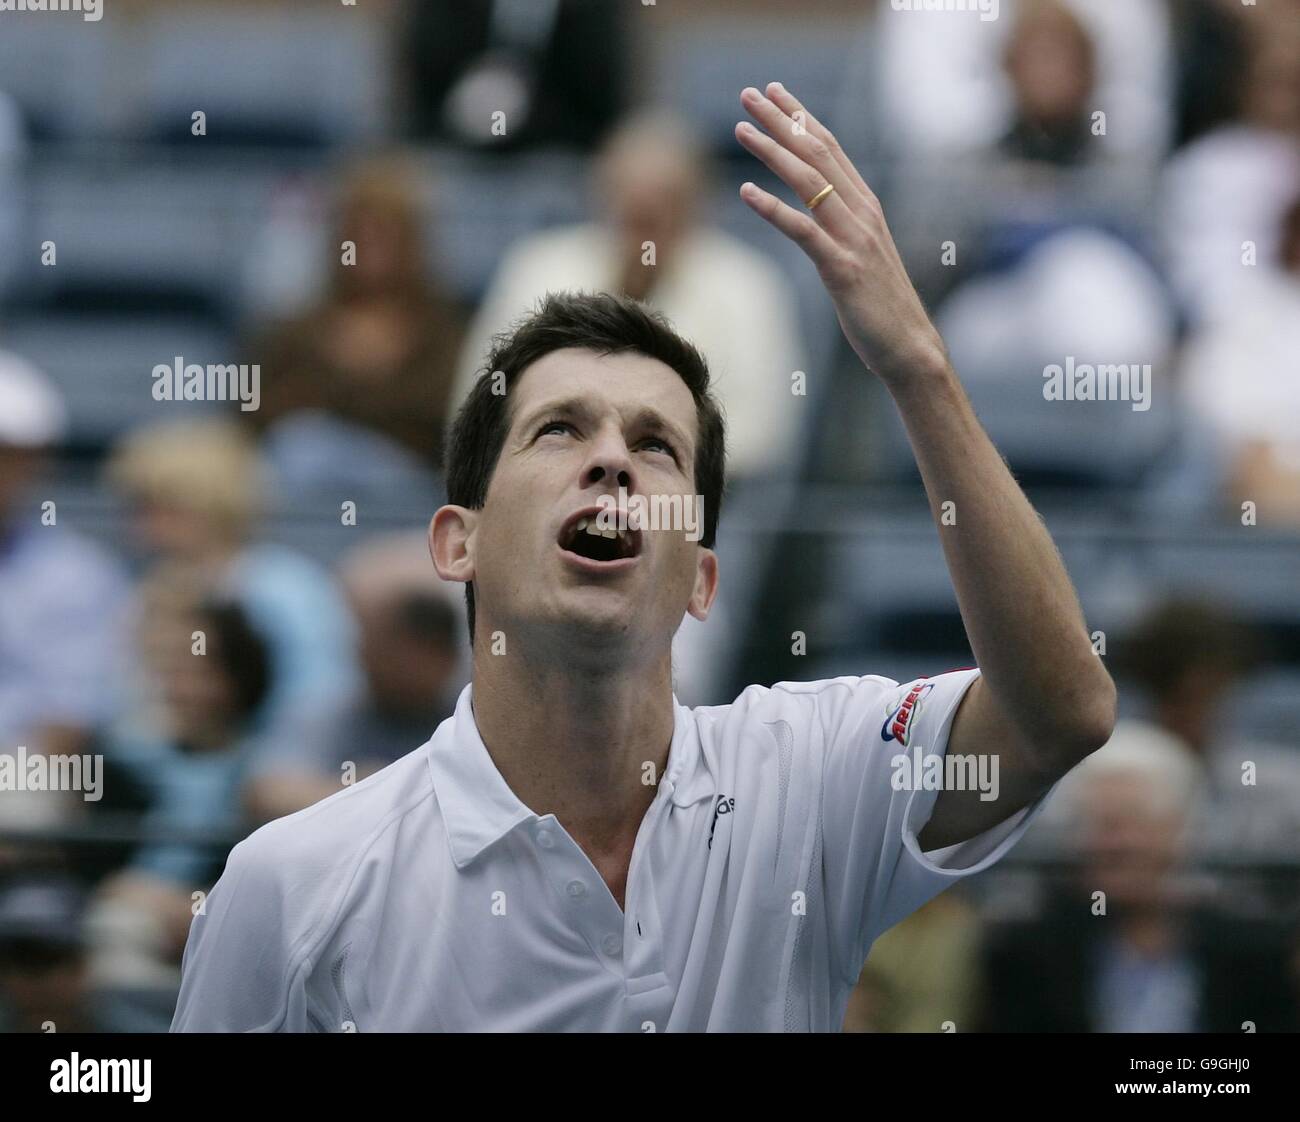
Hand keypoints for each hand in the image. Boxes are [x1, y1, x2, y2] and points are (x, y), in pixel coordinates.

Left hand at [735, 82, 946, 383]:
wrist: (909, 345)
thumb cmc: (881, 306)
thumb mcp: (862, 256)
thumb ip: (843, 228)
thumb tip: (819, 211)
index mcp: (866, 206)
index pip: (830, 149)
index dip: (800, 117)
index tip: (774, 93)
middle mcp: (862, 213)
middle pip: (816, 153)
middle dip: (781, 120)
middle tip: (749, 93)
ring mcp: (853, 238)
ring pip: (809, 182)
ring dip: (772, 151)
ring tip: (741, 129)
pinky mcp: (842, 268)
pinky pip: (803, 230)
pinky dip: (773, 208)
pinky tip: (746, 191)